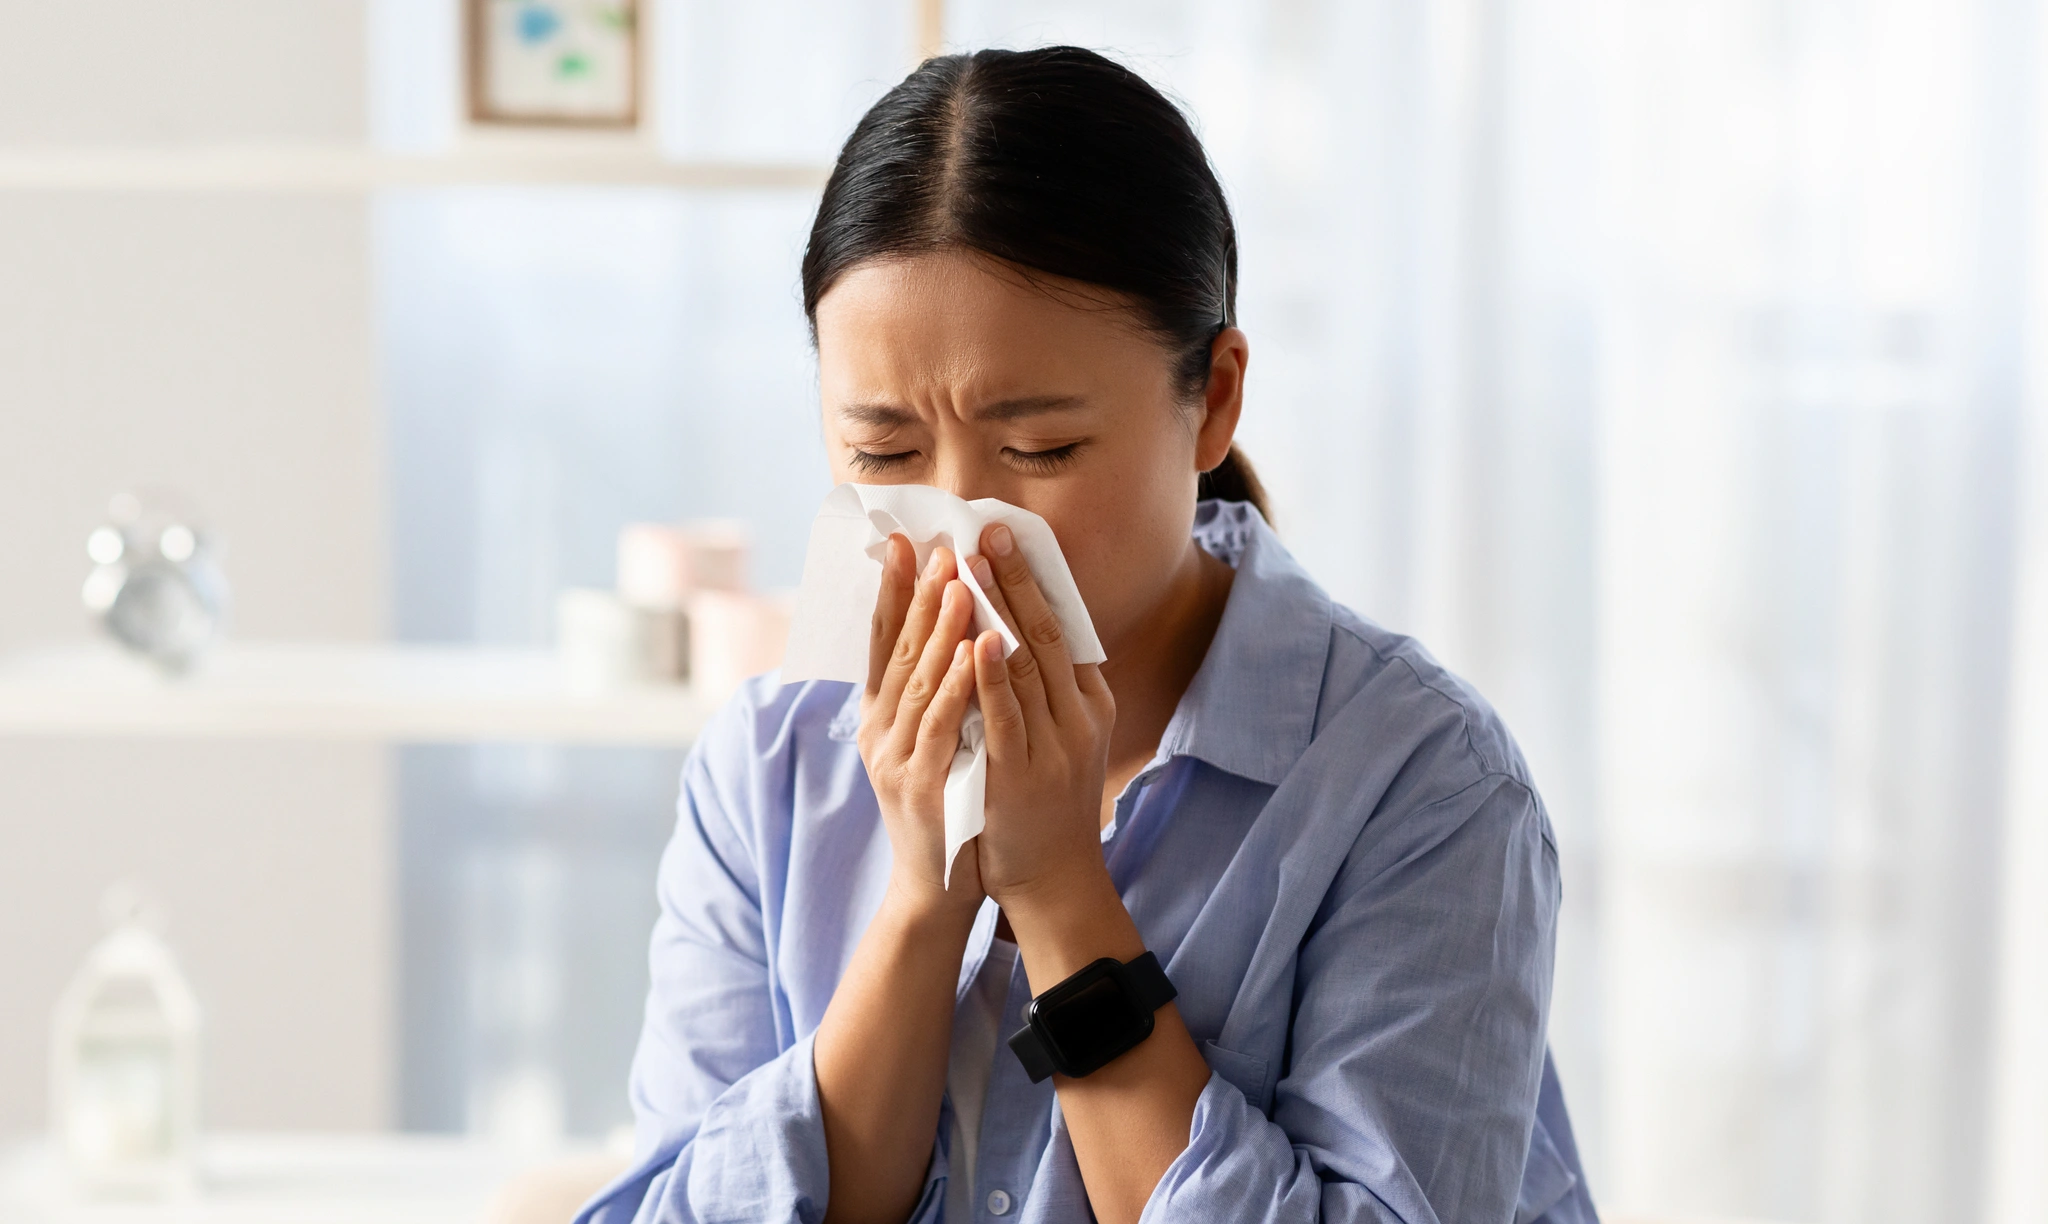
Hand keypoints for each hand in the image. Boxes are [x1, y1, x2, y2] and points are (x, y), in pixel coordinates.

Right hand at [859, 535, 985, 915]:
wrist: (938, 884)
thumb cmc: (948, 803)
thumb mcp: (935, 740)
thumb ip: (937, 692)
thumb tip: (957, 630)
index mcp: (881, 715)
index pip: (884, 640)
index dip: (891, 590)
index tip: (903, 541)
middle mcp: (879, 730)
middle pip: (899, 650)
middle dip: (919, 593)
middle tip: (938, 545)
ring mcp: (895, 758)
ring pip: (918, 681)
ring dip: (938, 629)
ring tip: (958, 581)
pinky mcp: (919, 786)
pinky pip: (940, 725)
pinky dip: (955, 686)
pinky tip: (971, 654)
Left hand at [965, 522, 1118, 911]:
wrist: (1054, 877)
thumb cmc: (1048, 802)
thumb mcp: (1063, 737)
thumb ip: (1050, 688)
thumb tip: (1025, 627)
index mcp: (1088, 703)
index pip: (1061, 627)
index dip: (1033, 579)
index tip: (1005, 537)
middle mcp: (1078, 718)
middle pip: (1044, 635)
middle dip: (1013, 579)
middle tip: (985, 531)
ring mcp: (1054, 746)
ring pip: (1024, 668)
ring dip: (996, 613)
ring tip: (970, 567)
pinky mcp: (1023, 776)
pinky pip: (1006, 718)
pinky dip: (992, 678)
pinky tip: (978, 641)